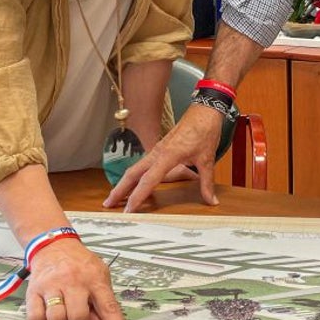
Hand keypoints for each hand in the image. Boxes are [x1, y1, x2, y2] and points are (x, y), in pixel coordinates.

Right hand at [24, 238, 129, 319]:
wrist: (54, 246)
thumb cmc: (80, 265)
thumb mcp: (99, 276)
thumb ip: (103, 302)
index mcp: (94, 278)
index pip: (109, 307)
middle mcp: (73, 281)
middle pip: (78, 318)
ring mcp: (51, 285)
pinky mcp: (33, 290)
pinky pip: (36, 319)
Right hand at [104, 103, 221, 211]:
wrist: (204, 110)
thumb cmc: (205, 131)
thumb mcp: (207, 159)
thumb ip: (206, 182)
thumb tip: (211, 200)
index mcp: (168, 155)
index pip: (148, 180)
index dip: (137, 196)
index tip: (128, 209)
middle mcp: (158, 152)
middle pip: (132, 173)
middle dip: (119, 189)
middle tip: (108, 204)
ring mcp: (157, 150)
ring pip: (135, 168)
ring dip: (124, 182)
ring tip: (116, 197)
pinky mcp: (160, 149)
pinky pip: (143, 165)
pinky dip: (135, 176)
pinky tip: (134, 184)